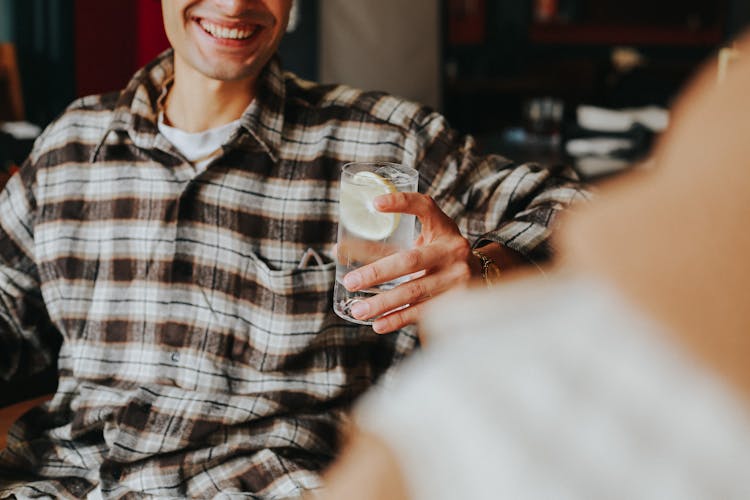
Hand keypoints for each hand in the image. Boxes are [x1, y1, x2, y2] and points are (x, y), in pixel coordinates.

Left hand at [341, 192, 477, 333]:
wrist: (482, 275)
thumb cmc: (441, 253)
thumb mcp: (425, 238)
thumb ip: (390, 242)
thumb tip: (340, 251)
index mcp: (444, 227)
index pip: (424, 207)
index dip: (401, 203)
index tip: (376, 204)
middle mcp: (453, 250)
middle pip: (410, 261)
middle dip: (377, 272)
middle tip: (351, 282)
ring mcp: (457, 278)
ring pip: (414, 291)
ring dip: (383, 303)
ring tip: (358, 310)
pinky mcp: (456, 302)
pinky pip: (423, 312)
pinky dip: (398, 319)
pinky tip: (379, 324)